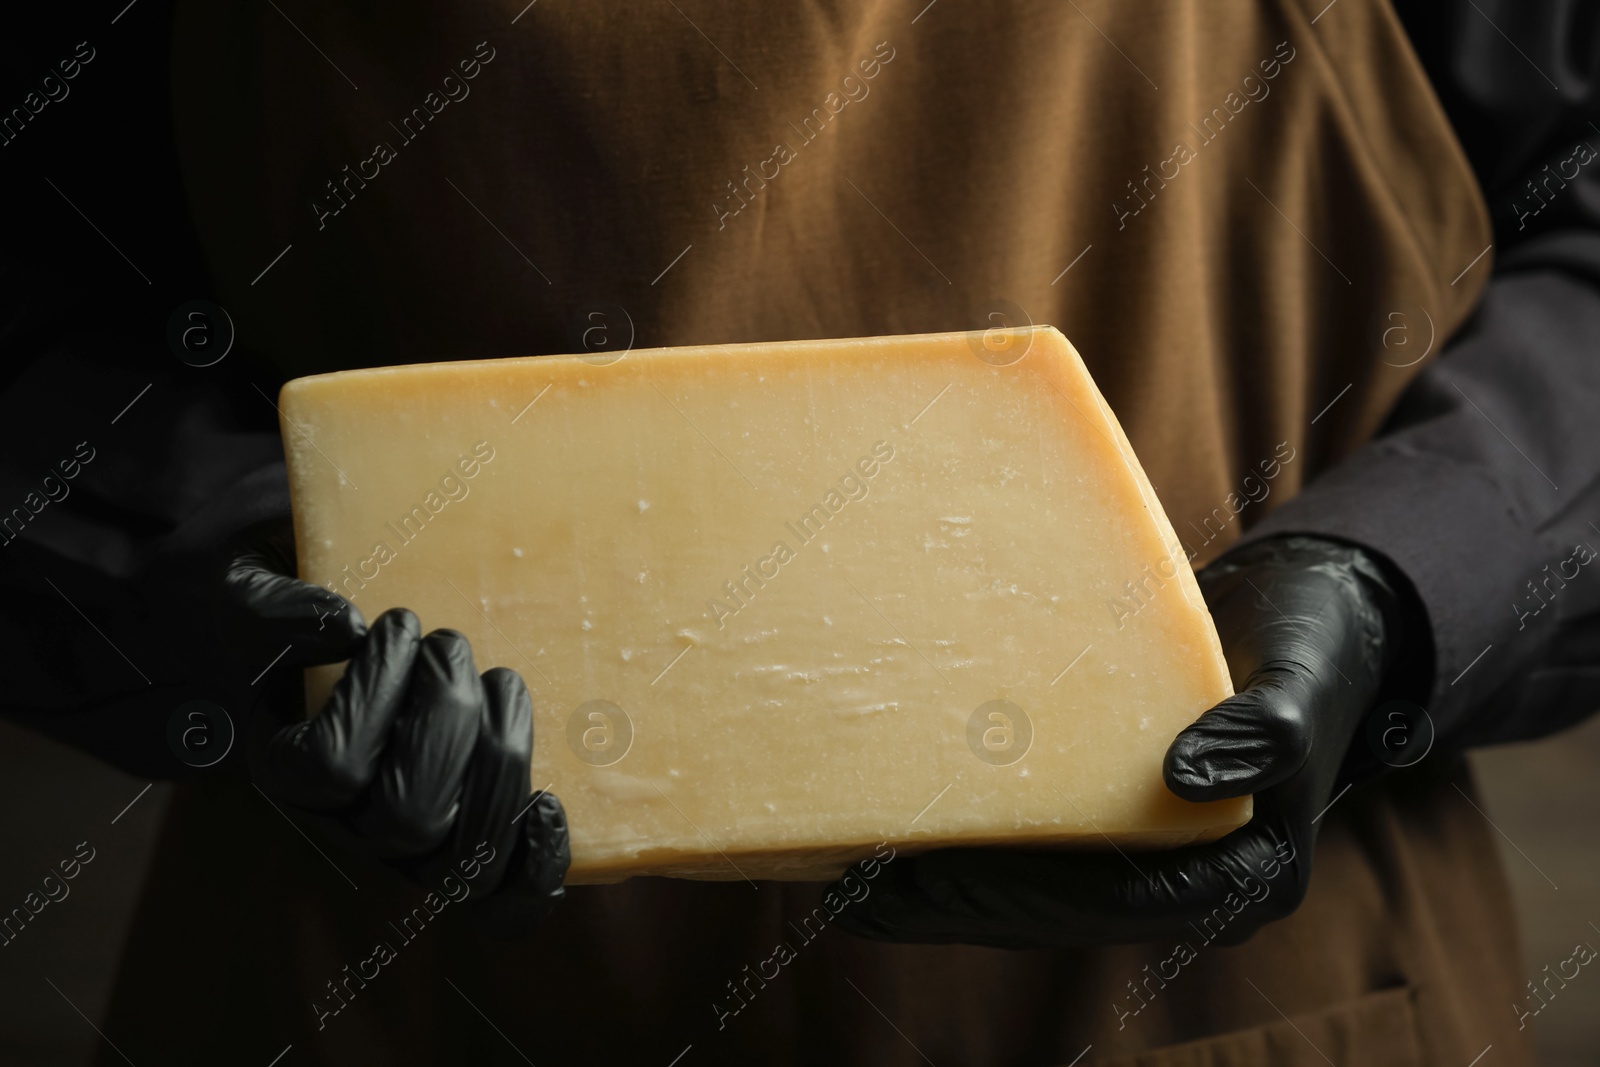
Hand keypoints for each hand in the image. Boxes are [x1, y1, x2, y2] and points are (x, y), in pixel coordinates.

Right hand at [223, 518, 568, 925]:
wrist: (325, 664)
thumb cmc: (295, 630)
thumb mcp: (259, 603)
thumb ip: (276, 612)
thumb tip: (340, 625)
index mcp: (290, 774)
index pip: (328, 768)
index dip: (372, 695)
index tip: (390, 621)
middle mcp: (350, 826)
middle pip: (407, 818)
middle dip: (446, 718)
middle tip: (449, 646)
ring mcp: (414, 850)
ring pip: (463, 860)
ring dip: (500, 763)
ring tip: (500, 680)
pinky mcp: (472, 850)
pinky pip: (506, 901)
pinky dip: (536, 866)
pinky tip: (548, 805)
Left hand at [833, 535, 1404, 947]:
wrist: (1311, 615)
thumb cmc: (1315, 642)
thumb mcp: (1306, 677)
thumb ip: (1268, 729)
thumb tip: (1187, 775)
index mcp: (1247, 869)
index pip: (1115, 898)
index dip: (1014, 896)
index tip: (921, 880)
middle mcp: (1192, 878)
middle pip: (1057, 909)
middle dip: (954, 904)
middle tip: (851, 888)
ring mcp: (1152, 854)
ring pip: (1035, 890)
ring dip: (944, 888)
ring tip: (844, 874)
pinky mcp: (1117, 818)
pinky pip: (1034, 846)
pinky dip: (965, 843)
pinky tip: (892, 828)